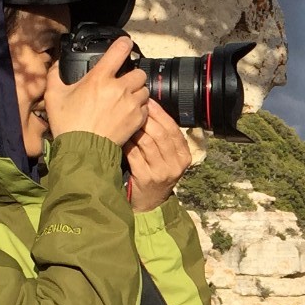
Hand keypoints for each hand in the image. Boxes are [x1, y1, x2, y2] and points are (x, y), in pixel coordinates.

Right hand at [42, 35, 149, 149]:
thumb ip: (56, 74)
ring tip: (125, 99)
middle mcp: (119, 88)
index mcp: (99, 78)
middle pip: (138, 72)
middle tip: (122, 83)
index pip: (119, 50)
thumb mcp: (54, 96)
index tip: (125, 44)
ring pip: (144, 89)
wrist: (83, 152)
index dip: (124, 44)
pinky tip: (127, 112)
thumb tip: (60, 64)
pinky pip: (146, 107)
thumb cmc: (68, 125)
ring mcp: (131, 104)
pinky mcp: (138, 119)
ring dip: (137, 91)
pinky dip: (140, 108)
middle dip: (131, 75)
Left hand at [125, 98, 191, 212]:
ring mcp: (161, 172)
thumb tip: (149, 108)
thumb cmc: (156, 174)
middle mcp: (176, 164)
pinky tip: (121, 135)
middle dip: (147, 117)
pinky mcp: (145, 178)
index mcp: (184, 156)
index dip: (160, 113)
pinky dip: (127, 143)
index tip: (148, 101)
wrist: (150, 203)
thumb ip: (164, 138)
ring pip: (147, 142)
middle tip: (133, 106)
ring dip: (135, 128)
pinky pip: (135, 154)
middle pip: (161, 134)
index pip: (173, 129)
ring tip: (125, 118)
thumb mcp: (168, 158)